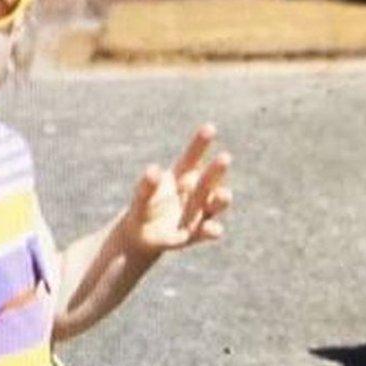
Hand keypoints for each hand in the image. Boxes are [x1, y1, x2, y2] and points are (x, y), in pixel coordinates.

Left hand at [125, 124, 231, 254]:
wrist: (142, 237)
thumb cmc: (143, 210)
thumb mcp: (141, 199)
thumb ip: (146, 186)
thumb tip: (153, 170)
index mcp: (181, 177)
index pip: (192, 157)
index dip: (200, 143)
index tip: (209, 128)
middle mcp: (195, 192)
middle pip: (208, 180)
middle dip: (217, 170)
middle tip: (225, 158)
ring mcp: (199, 212)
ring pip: (215, 204)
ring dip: (221, 199)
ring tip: (223, 194)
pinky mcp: (197, 233)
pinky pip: (208, 231)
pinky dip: (212, 230)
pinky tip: (213, 229)